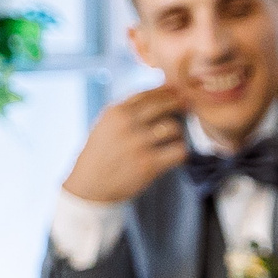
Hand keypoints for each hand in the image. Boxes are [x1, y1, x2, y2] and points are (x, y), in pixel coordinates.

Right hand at [62, 85, 188, 202]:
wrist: (90, 186)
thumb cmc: (100, 154)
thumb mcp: (105, 124)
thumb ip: (127, 111)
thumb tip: (156, 95)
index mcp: (115, 112)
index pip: (148, 93)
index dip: (166, 91)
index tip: (177, 92)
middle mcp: (127, 124)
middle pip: (164, 104)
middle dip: (178, 104)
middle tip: (187, 106)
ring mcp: (138, 143)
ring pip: (174, 127)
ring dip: (178, 132)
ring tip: (174, 138)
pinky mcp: (149, 164)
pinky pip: (178, 151)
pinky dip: (180, 152)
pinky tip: (175, 154)